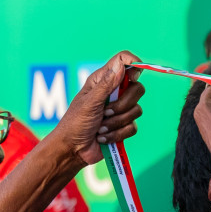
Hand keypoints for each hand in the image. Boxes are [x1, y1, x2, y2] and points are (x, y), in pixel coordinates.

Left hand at [56, 50, 146, 165]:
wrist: (73, 150)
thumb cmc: (75, 123)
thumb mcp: (89, 102)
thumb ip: (107, 84)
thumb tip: (121, 65)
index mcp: (103, 80)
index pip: (123, 61)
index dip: (134, 64)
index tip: (133, 77)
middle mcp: (114, 92)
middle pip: (137, 88)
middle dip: (123, 105)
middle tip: (106, 112)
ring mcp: (120, 110)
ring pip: (136, 110)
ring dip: (116, 123)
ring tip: (100, 128)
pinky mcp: (123, 126)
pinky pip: (133, 127)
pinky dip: (117, 134)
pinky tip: (103, 137)